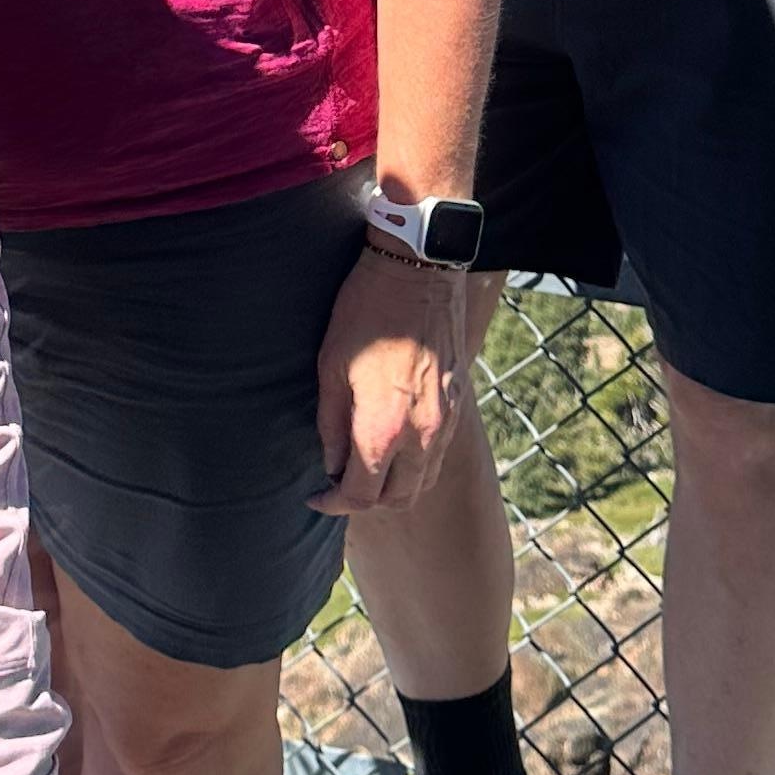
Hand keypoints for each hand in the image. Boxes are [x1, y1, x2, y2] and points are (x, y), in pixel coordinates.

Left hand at [310, 241, 465, 514]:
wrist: (419, 271)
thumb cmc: (366, 312)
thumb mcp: (331, 366)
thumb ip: (331, 424)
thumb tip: (332, 464)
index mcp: (384, 428)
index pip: (361, 495)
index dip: (334, 503)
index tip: (316, 496)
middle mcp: (421, 435)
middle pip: (397, 499)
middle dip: (366, 502)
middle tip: (339, 485)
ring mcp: (445, 421)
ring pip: (424, 481)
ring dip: (395, 487)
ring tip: (366, 469)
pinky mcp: (458, 404)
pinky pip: (438, 454)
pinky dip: (416, 465)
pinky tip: (394, 446)